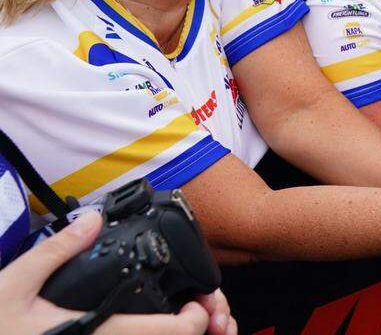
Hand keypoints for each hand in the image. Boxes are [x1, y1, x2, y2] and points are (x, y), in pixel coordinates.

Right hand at [0, 211, 235, 334]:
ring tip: (173, 318)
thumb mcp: (15, 283)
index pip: (167, 333)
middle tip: (193, 308)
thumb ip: (58, 251)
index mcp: (95, 334)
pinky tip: (142, 327)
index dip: (195, 319)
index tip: (199, 302)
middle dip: (190, 330)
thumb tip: (92, 220)